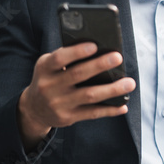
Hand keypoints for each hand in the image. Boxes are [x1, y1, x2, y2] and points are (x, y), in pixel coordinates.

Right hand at [17, 42, 135, 150]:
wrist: (34, 108)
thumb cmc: (49, 78)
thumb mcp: (48, 65)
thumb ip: (66, 58)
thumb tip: (100, 50)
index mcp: (45, 68)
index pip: (60, 58)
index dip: (77, 52)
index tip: (94, 46)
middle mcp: (50, 86)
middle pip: (78, 74)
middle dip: (99, 65)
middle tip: (118, 57)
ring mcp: (59, 104)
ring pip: (89, 95)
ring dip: (112, 89)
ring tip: (129, 83)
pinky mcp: (68, 118)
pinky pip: (92, 113)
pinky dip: (109, 110)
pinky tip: (123, 105)